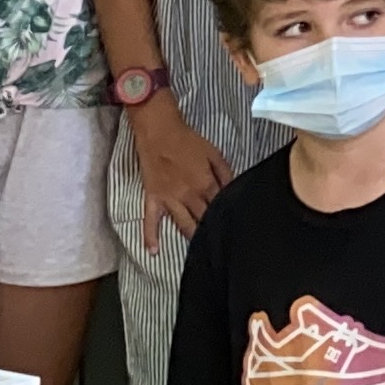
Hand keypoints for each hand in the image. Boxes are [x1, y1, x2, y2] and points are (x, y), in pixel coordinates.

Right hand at [130, 104, 230, 252]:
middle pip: (203, 219)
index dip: (226, 216)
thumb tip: (234, 190)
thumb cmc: (188, 141)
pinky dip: (150, 237)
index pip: (219, 206)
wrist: (159, 132)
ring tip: (199, 251)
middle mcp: (188, 196)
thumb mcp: (214, 153)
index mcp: (205, 184)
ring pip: (183, 224)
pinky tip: (154, 252)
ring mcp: (169, 199)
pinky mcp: (152, 198)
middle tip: (219, 243)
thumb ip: (226, 174)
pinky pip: (150, 221)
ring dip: (192, 237)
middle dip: (212, 231)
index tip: (232, 226)